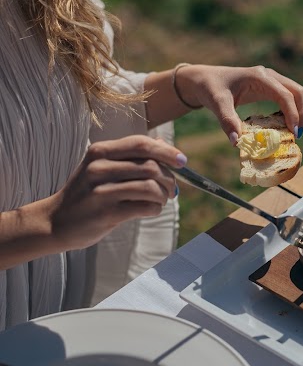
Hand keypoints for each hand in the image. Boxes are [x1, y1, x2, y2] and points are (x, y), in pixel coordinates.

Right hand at [48, 135, 185, 251]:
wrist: (56, 221)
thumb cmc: (86, 194)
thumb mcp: (101, 167)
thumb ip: (130, 156)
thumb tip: (164, 145)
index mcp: (100, 151)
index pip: (141, 144)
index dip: (167, 151)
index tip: (182, 161)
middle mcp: (99, 167)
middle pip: (150, 166)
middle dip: (169, 178)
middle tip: (171, 190)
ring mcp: (102, 190)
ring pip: (151, 187)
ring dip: (163, 196)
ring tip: (161, 201)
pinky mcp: (106, 212)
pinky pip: (144, 207)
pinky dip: (155, 209)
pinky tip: (151, 210)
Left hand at [175, 64, 302, 141]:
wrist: (204, 79)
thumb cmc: (210, 88)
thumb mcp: (216, 103)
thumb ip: (227, 120)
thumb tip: (236, 142)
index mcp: (259, 77)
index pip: (285, 95)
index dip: (292, 114)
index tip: (294, 133)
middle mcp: (269, 76)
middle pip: (299, 92)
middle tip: (299, 135)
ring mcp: (272, 80)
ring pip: (297, 93)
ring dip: (301, 112)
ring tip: (298, 133)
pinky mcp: (270, 87)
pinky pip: (289, 97)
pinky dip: (294, 111)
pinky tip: (291, 126)